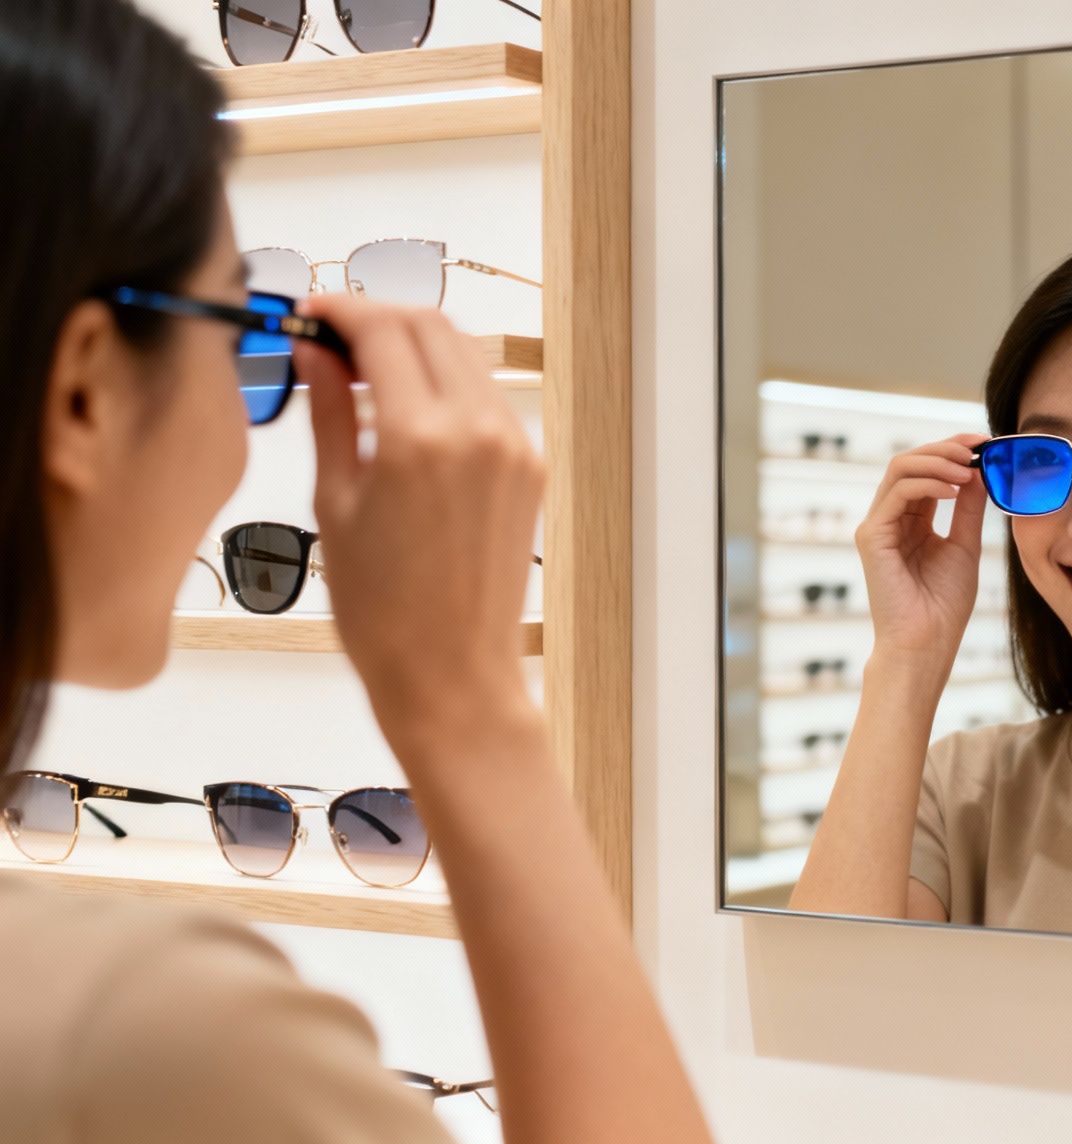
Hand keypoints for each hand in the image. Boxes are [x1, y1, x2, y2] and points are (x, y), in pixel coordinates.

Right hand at [292, 295, 544, 754]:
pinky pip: (486, 396)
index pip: (382, 328)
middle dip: (378, 316)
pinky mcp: (529, 467)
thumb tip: (315, 350)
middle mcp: (478, 431)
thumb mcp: (335, 501)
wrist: (452, 673)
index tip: (309, 313)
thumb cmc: (382, 610)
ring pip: (465, 354)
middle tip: (331, 338)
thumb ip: (329, 411)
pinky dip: (446, 382)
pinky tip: (405, 409)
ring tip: (363, 374)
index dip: (340, 308)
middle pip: (430, 325)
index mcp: (420, 438)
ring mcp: (513, 447)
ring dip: (415, 344)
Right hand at [854, 434, 987, 670]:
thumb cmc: (944, 605)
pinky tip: (954, 488)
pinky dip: (927, 482)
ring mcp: (878, 525)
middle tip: (977, 446)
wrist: (928, 643)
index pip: (928, 471)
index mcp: (912, 521)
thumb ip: (968, 509)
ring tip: (968, 467)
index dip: (953, 451)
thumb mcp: (965, 546)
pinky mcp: (871, 536)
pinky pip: (897, 493)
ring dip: (937, 460)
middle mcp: (891, 518)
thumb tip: (978, 472)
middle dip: (946, 448)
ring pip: (900, 469)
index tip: (985, 444)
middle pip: (911, 462)